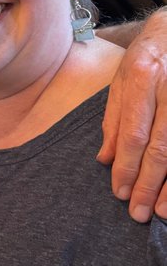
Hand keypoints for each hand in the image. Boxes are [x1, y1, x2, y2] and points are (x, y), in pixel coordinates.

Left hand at [99, 9, 166, 221]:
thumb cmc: (150, 53)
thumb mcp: (124, 76)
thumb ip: (114, 117)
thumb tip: (105, 159)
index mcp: (143, 76)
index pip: (134, 133)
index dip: (126, 166)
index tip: (119, 193)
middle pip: (161, 146)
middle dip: (148, 183)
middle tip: (138, 213)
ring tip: (162, 211)